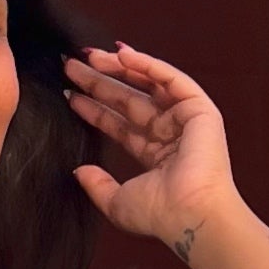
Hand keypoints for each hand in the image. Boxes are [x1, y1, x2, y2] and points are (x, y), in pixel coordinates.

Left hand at [62, 41, 240, 252]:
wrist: (190, 214)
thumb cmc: (160, 214)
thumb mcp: (117, 202)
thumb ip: (97, 185)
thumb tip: (79, 171)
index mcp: (154, 154)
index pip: (118, 124)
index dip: (94, 108)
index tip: (69, 93)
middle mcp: (169, 133)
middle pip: (128, 99)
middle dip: (100, 82)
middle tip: (71, 66)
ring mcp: (185, 119)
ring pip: (147, 84)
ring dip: (119, 67)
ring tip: (89, 55)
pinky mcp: (199, 109)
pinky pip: (171, 79)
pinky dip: (148, 64)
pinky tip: (121, 54)